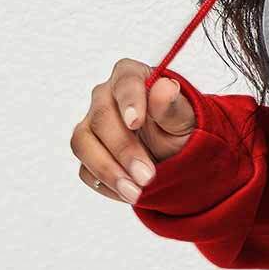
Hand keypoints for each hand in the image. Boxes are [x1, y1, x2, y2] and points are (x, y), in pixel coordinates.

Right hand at [70, 59, 196, 204]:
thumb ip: (172, 106)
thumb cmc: (178, 126)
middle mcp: (104, 97)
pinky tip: (128, 193)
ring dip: (108, 172)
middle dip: (123, 150)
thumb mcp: (185, 118)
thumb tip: (165, 87)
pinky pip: (85, 170)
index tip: (136, 123)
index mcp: (130, 76)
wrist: (173, 151)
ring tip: (135, 192)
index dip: (128, 101)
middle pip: (101, 119)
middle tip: (147, 176)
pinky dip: (106, 185)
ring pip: (83, 145)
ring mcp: (90, 125)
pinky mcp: (87, 152)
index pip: (124, 82)